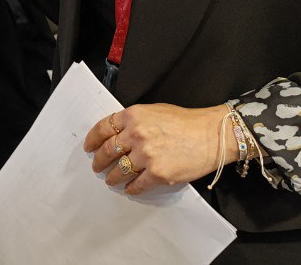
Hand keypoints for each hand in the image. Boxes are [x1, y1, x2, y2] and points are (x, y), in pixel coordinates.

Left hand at [83, 103, 228, 195]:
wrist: (211, 135)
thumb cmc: (185, 121)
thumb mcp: (154, 111)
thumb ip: (134, 121)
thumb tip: (118, 134)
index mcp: (133, 116)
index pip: (103, 128)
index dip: (93, 140)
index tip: (89, 147)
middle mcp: (137, 135)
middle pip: (107, 151)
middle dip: (99, 161)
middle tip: (96, 167)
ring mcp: (147, 155)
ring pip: (119, 170)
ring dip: (112, 177)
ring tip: (111, 180)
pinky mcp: (158, 174)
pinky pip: (137, 185)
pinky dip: (131, 189)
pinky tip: (130, 189)